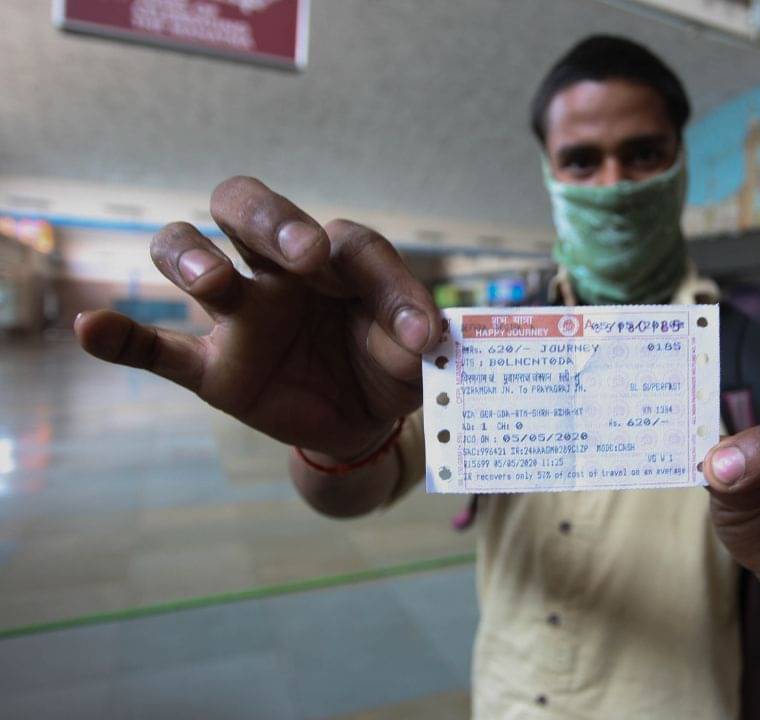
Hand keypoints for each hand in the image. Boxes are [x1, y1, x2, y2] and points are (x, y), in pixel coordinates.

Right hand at [75, 176, 439, 460]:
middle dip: (269, 219)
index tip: (414, 331)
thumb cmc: (388, 363)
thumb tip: (422, 336)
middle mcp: (278, 271)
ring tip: (211, 279)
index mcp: (335, 257)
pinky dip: (122, 338)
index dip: (387, 283)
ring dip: (193, 256)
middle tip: (300, 254)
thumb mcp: (415, 348)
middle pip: (247, 208)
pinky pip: (158, 349)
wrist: (366, 419)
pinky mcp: (214, 368)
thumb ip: (415, 331)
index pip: (350, 243)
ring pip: (191, 255)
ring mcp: (240, 315)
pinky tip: (91, 328)